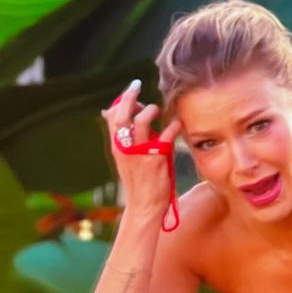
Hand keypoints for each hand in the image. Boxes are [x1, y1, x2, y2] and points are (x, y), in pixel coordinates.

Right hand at [101, 80, 181, 213]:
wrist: (144, 207)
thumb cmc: (138, 182)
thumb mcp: (125, 159)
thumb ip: (123, 139)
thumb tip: (112, 116)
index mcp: (117, 147)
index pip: (113, 117)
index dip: (121, 100)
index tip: (131, 89)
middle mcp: (125, 148)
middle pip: (122, 115)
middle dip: (129, 97)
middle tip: (137, 85)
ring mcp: (140, 153)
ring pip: (141, 121)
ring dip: (151, 110)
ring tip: (158, 110)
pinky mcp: (157, 159)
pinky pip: (166, 135)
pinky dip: (173, 125)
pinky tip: (178, 123)